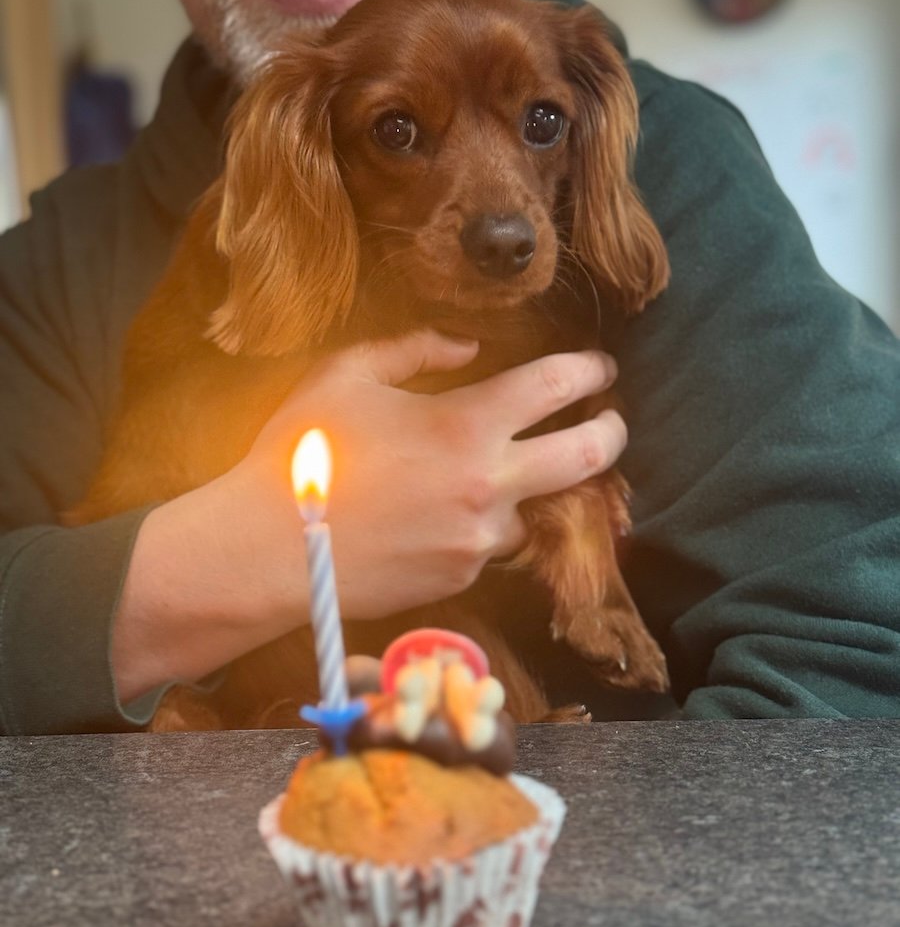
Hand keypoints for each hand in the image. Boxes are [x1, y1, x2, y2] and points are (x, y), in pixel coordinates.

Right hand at [112, 330, 624, 699]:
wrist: (267, 549)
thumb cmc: (301, 452)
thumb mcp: (346, 374)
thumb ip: (414, 348)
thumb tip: (467, 348)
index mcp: (466, 424)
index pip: (557, 386)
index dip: (591, 370)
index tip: (601, 368)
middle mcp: (489, 485)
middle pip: (588, 457)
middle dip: (612, 432)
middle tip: (611, 421)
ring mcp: (479, 540)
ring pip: (532, 509)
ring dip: (524, 490)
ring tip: (491, 477)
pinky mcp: (461, 578)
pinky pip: (487, 546)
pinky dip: (477, 526)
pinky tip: (435, 516)